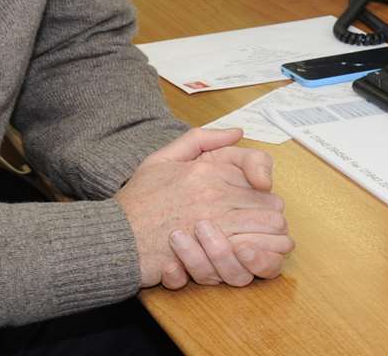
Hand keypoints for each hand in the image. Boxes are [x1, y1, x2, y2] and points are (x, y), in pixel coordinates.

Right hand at [118, 127, 290, 288]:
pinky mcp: (213, 252)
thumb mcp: (162, 158)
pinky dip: (261, 255)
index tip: (259, 198)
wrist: (117, 238)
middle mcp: (215, 192)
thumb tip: (237, 132)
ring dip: (269, 235)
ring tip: (261, 241)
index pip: (259, 174)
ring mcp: (215, 222)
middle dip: (270, 214)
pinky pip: (255, 251)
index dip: (264, 189)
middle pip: (270, 203)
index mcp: (207, 169)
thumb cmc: (137, 201)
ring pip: (269, 227)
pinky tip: (254, 256)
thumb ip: (201, 139)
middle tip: (262, 224)